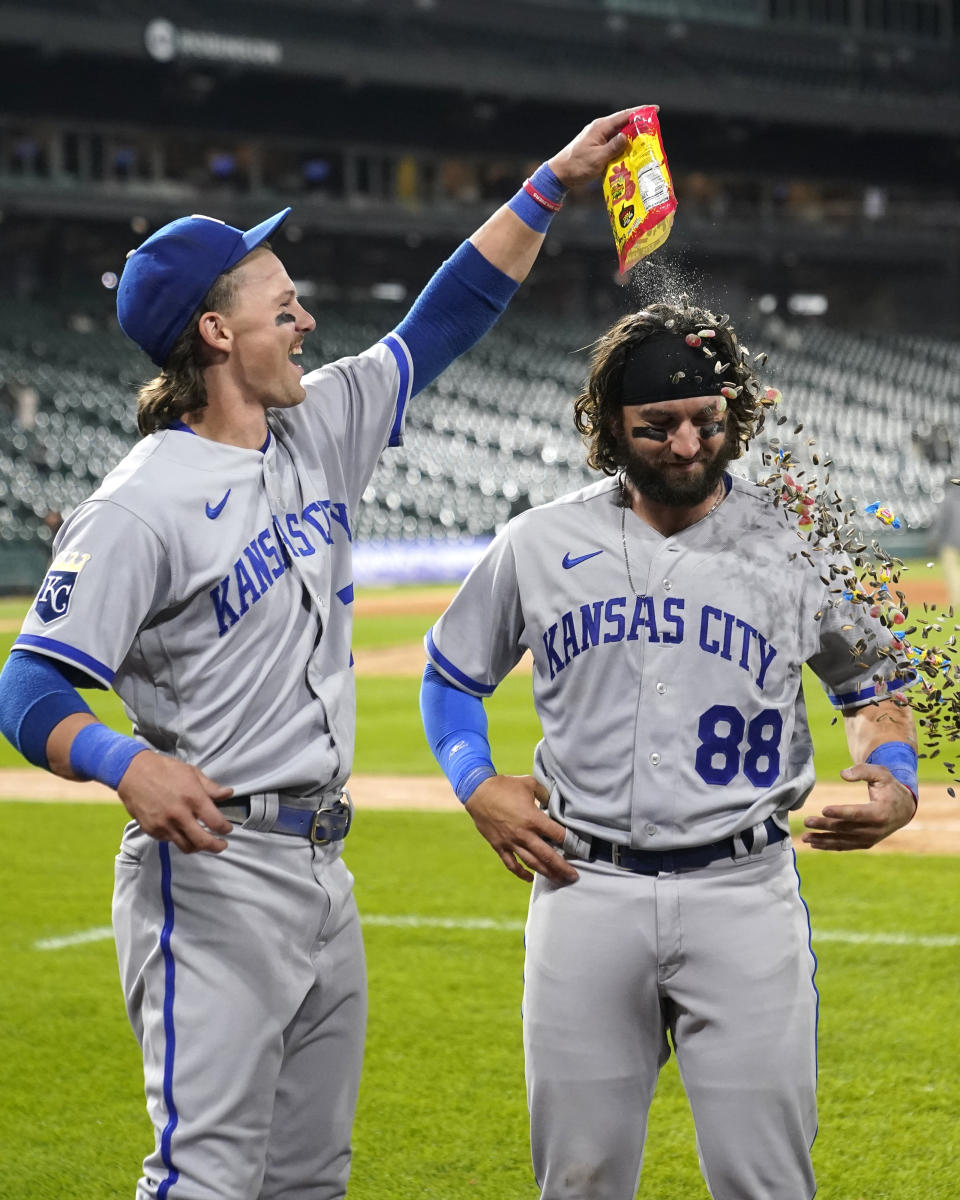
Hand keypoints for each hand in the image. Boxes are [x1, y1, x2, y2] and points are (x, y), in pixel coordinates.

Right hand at [117, 751, 234, 853]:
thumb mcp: (192, 773)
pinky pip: (170, 841)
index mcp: (193, 798)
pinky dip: (179, 839)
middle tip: (222, 845)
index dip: (225, 828)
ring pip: (186, 846)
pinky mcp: (152, 830)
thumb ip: (211, 787)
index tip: (228, 829)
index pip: (216, 822)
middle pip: (203, 841)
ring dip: (198, 847)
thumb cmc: (165, 770)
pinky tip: (183, 832)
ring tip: (203, 842)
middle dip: (216, 847)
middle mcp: (179, 815)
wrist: (132, 772)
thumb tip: (229, 793)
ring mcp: (164, 825)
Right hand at [465, 775, 578, 883]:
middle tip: (574, 876)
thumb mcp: (529, 783)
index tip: (580, 849)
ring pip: (532, 863)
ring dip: (546, 873)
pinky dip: (521, 873)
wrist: (478, 792)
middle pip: (548, 856)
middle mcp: (523, 834)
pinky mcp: (499, 846)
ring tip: (558, 880)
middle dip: (562, 867)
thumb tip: (554, 803)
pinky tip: (531, 878)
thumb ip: (545, 794)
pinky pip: (511, 864)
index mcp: (533, 818)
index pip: (557, 834)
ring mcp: (511, 842)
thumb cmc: (505, 785)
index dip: (570, 842)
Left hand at [548, 106, 652, 187]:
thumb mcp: (597, 158)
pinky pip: (613, 144)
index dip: (640, 112)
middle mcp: (600, 129)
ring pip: (619, 135)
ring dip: (631, 138)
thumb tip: (626, 136)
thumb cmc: (576, 166)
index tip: (655, 109)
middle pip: (623, 124)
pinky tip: (630, 154)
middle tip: (654, 130)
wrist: (559, 175)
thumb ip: (613, 147)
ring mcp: (597, 138)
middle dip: (639, 126)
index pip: (624, 116)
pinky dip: (622, 147)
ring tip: (646, 142)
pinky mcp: (596, 147)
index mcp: (600, 127)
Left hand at [801, 763, 916, 850]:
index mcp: (880, 812)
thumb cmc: (889, 788)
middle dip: (825, 825)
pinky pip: (845, 846)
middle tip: (807, 821)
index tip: (824, 809)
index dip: (841, 812)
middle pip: (846, 828)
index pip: (858, 814)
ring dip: (823, 840)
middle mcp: (876, 830)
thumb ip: (863, 771)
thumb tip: (843, 774)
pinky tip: (814, 844)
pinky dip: (829, 846)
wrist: (903, 809)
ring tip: (804, 837)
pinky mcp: (865, 844)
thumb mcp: (881, 774)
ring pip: (843, 841)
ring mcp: (870, 839)